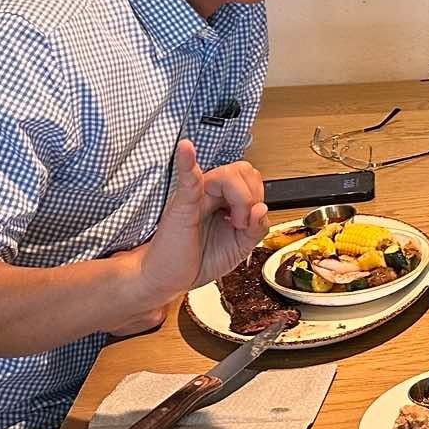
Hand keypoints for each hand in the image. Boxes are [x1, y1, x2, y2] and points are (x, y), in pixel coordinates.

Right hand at [130, 141, 269, 312]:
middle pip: (243, 170)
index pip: (251, 178)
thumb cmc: (196, 261)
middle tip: (240, 222)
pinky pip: (187, 178)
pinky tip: (186, 149)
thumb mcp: (239, 248)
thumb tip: (262, 208)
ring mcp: (196, 196)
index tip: (249, 223)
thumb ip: (256, 229)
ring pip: (227, 175)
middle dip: (252, 197)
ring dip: (240, 199)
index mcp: (224, 200)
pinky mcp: (182, 204)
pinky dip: (187, 161)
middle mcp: (211, 194)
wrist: (166, 279)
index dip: (258, 198)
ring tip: (231, 221)